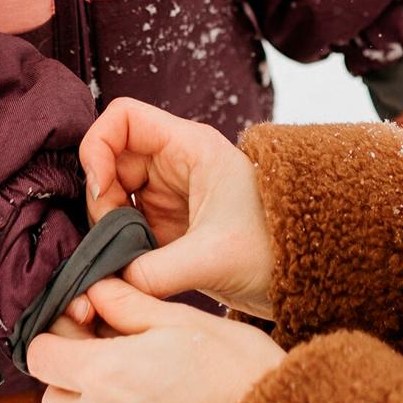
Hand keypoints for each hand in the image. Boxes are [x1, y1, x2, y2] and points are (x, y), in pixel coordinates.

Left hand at [31, 278, 284, 402]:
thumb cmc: (235, 370)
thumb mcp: (183, 320)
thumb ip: (130, 304)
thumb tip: (96, 287)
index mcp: (108, 373)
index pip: (41, 355)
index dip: (56, 334)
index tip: (83, 324)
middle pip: (51, 397)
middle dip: (70, 373)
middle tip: (107, 354)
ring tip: (120, 392)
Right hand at [73, 98, 274, 319]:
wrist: (304, 274)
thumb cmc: (271, 249)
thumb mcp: (213, 258)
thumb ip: (154, 272)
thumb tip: (104, 285)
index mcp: (189, 146)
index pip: (123, 117)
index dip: (98, 146)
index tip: (99, 189)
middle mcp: (174, 163)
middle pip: (110, 160)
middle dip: (100, 198)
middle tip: (111, 241)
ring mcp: (169, 194)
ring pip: (113, 196)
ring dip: (107, 227)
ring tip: (122, 262)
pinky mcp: (167, 226)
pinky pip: (125, 226)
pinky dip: (117, 246)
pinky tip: (125, 270)